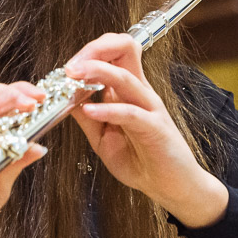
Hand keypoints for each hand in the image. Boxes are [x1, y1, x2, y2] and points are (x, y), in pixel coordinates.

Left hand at [65, 34, 227, 227]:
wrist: (170, 187)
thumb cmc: (141, 160)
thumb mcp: (104, 137)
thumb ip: (87, 118)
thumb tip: (66, 99)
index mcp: (130, 90)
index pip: (115, 51)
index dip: (90, 51)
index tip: (69, 67)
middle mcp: (141, 92)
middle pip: (124, 49)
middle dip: (94, 49)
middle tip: (71, 65)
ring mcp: (150, 108)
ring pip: (125, 77)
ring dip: (96, 71)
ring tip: (73, 75)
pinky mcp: (155, 128)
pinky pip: (131, 113)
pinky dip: (108, 109)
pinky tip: (90, 111)